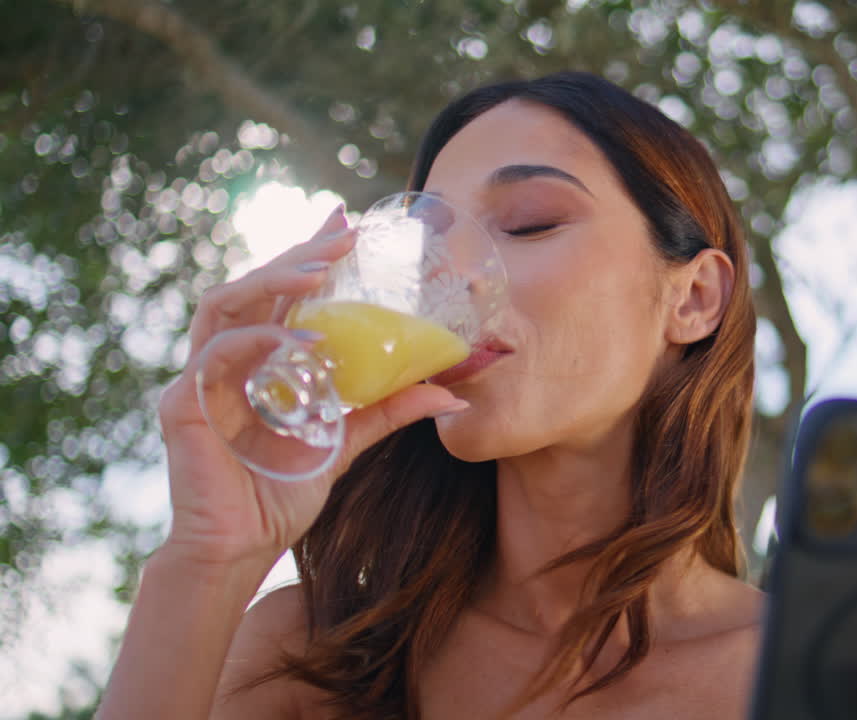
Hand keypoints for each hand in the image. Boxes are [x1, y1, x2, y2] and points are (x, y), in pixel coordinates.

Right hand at [157, 204, 468, 568]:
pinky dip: (258, 340)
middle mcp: (226, 357)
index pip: (280, 289)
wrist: (243, 546)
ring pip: (225, 303)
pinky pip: (216, 356)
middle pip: (253, 283)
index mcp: (259, 357)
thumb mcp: (348, 441)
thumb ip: (389, 410)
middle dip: (300, 252)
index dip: (309, 249)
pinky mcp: (183, 405)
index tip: (347, 218)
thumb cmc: (284, 489)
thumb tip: (454, 395)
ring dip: (273, 278)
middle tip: (346, 232)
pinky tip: (302, 341)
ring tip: (322, 268)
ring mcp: (199, 377)